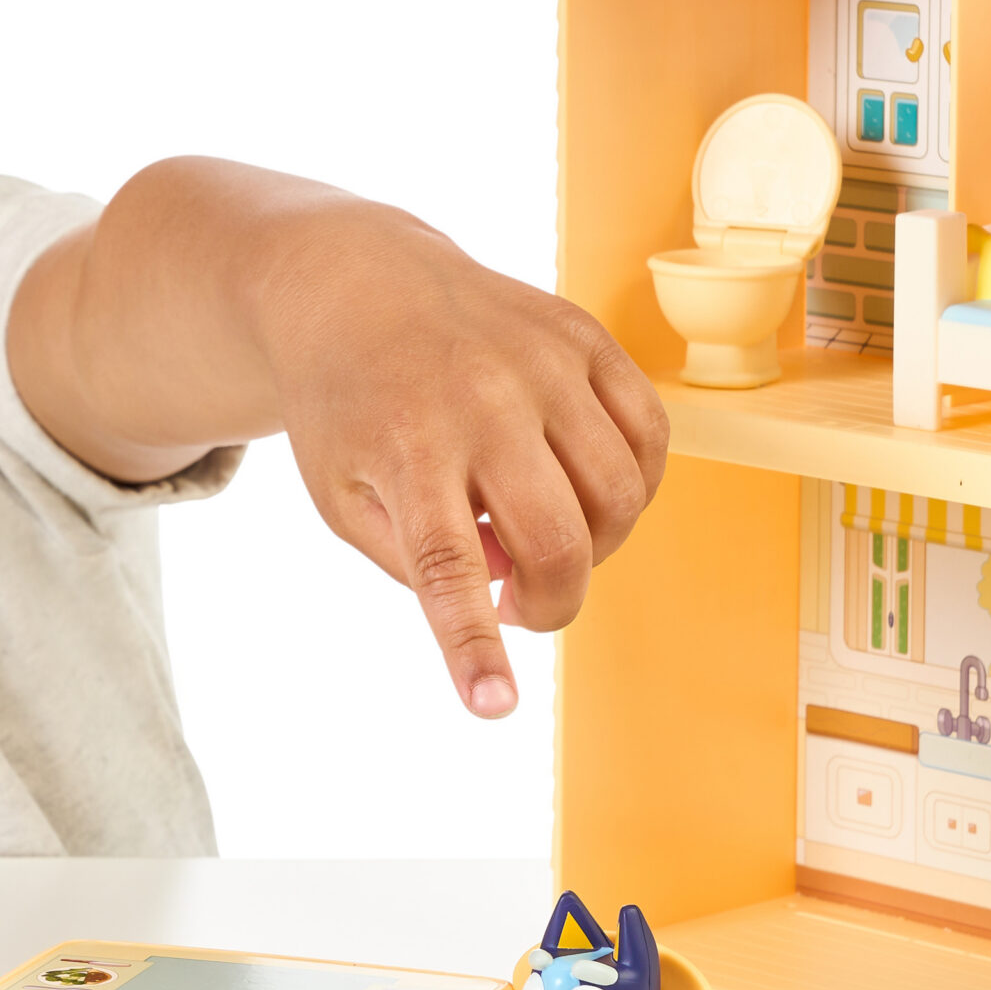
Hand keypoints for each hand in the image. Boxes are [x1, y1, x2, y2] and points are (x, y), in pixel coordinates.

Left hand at [265, 205, 666, 716]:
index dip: (472, 646)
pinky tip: (587, 492)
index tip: (493, 705)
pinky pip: (649, 435)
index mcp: (405, 448)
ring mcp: (542, 364)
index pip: (446, 567)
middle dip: (552, 603)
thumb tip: (505, 594)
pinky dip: (635, 486)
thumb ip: (415, 561)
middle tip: (520, 606)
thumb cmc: (350, 407)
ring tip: (543, 538)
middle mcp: (480, 401)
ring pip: (619, 494)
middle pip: (556, 541)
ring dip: (597, 547)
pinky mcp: (585, 338)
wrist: (359, 283)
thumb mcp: (341, 496)